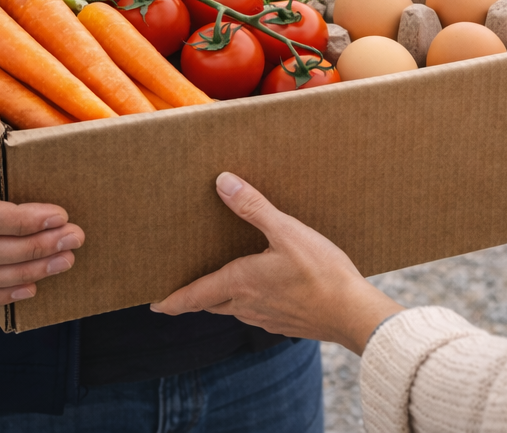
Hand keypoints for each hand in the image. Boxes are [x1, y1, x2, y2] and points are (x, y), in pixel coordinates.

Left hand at [151, 173, 402, 354]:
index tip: (155, 304)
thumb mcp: (286, 231)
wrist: (351, 313)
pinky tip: (264, 290)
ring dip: (223, 299)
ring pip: (234, 310)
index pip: (194, 297)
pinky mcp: (285, 323)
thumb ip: (253, 207)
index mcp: (239, 283)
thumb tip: (222, 182)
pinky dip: (250, 303)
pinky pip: (258, 313)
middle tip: (184, 290)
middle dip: (196, 297)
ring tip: (222, 283)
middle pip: (211, 304)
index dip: (172, 301)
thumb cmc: (320, 273)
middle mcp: (246, 305)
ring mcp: (266, 317)